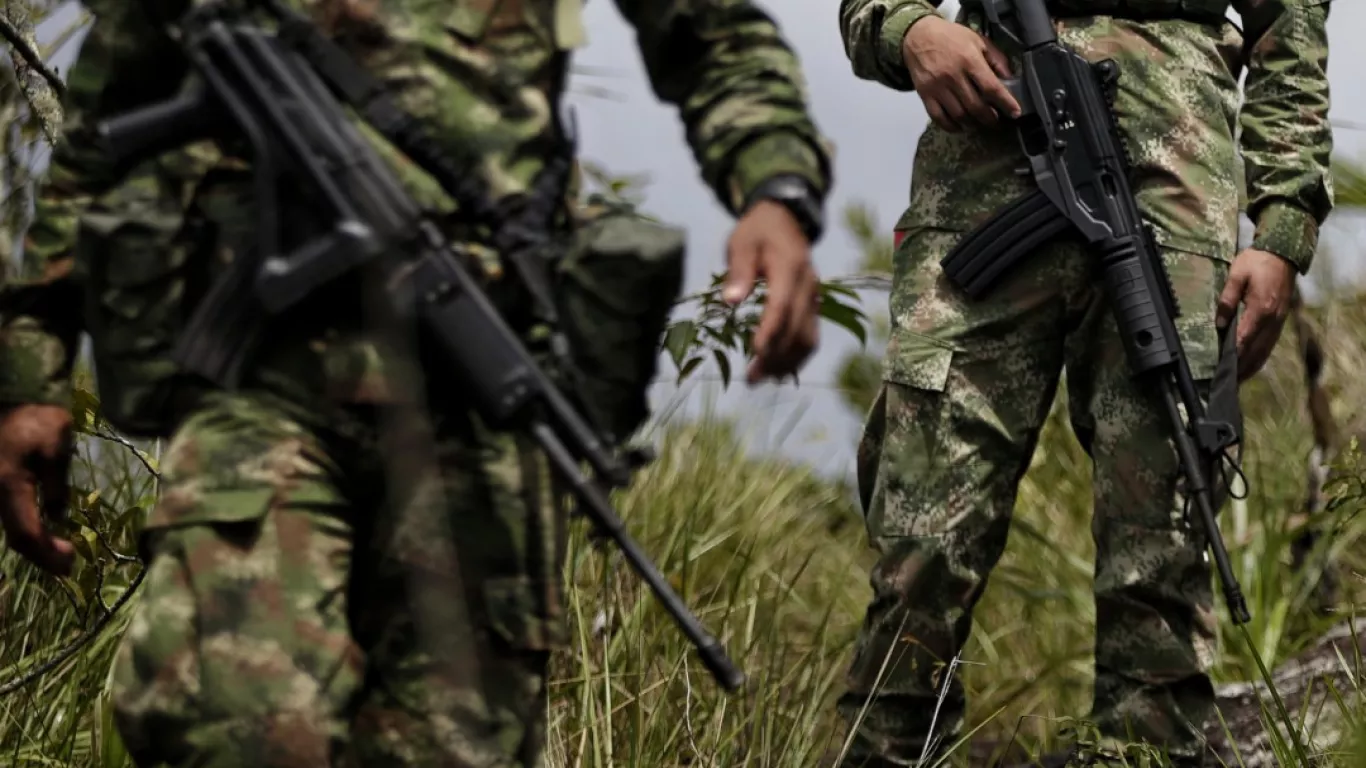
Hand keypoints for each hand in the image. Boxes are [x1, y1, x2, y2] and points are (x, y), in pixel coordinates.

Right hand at [0, 404, 73, 575]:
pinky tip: (43, 530)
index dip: (48, 554)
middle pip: (14, 537)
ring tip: (58, 550)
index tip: (70, 562)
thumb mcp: (55, 447)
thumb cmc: (33, 419)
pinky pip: (7, 516)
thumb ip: (57, 484)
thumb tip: (57, 516)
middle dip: (41, 554)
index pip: (26, 534)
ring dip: (33, 542)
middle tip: (66, 562)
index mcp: (9, 486)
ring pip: (8, 529)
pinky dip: (25, 528)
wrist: (5, 396)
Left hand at [723, 201, 820, 384]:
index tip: (755, 353)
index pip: (782, 307)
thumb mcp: (741, 243)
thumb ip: (738, 271)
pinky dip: (796, 357)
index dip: (770, 332)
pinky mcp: (812, 306)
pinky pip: (810, 336)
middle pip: (797, 329)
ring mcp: (813, 298)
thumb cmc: (757, 231)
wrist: (785, 219)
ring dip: (787, 362)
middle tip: (751, 379)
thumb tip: (731, 301)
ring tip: (761, 379)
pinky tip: (778, 370)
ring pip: (808, 338)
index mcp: (790, 269)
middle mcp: (807, 287)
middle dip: (776, 357)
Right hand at [901, 15, 1020, 130]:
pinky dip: (951, 126)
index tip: (1015, 112)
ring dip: (973, 123)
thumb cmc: (952, 37)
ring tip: (980, 123)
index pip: (991, 87)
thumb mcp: (978, 40)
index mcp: (969, 60)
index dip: (1005, 103)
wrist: (919, 36)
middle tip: (997, 121)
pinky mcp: (925, 94)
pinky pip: (938, 117)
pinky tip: (960, 126)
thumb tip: (1009, 79)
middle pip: (975, 106)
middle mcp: (953, 76)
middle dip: (990, 118)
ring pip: (958, 115)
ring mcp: (937, 87)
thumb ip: (995, 59)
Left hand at [1216, 248, 1296, 381]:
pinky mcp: (1281, 320)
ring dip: (1252, 366)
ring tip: (1238, 380)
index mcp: (1261, 309)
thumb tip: (1220, 324)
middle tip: (1227, 383)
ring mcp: (1279, 321)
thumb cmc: (1257, 262)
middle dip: (1242, 368)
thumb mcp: (1236, 275)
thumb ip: (1227, 300)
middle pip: (1256, 350)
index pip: (1245, 339)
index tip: (1222, 370)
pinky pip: (1271, 344)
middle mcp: (1273, 319)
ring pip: (1265, 350)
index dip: (1233, 357)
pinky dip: (1261, 357)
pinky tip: (1253, 364)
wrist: (1283, 253)